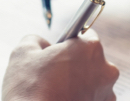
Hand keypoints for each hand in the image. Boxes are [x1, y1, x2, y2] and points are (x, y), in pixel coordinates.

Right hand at [2, 30, 118, 100]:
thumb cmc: (29, 89)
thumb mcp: (22, 53)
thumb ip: (36, 40)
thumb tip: (42, 44)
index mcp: (90, 48)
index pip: (86, 36)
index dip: (70, 42)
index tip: (60, 51)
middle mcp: (106, 69)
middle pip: (92, 60)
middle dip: (75, 64)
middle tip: (54, 74)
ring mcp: (107, 93)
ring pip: (94, 82)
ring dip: (80, 84)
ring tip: (57, 92)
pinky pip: (93, 100)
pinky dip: (81, 100)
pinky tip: (63, 100)